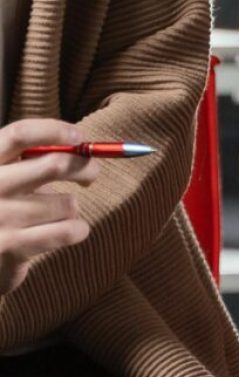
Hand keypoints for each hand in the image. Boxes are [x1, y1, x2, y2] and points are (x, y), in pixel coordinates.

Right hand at [0, 120, 98, 295]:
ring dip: (74, 207)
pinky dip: (79, 229)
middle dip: (84, 167)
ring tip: (64, 212)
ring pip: (66, 203)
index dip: (54, 130)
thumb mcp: (8, 175)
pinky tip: (76, 230)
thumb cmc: (4, 205)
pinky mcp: (10, 246)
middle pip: (54, 164)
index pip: (21, 134)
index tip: (79, 137)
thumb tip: (83, 147)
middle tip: (92, 173)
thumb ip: (34, 158)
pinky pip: (65, 231)